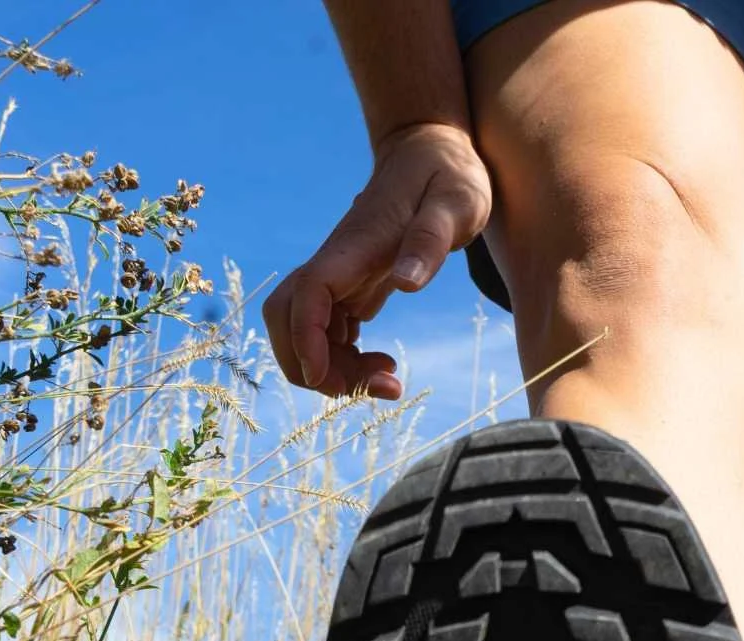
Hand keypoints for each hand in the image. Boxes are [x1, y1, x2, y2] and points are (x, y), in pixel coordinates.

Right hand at [266, 122, 492, 399]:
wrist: (432, 152)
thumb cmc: (449, 175)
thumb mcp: (457, 203)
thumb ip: (431, 239)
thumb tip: (407, 283)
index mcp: (355, 244)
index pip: (308, 292)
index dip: (305, 337)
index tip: (325, 374)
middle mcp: (337, 262)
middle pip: (287, 319)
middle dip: (312, 366)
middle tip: (375, 386)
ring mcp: (340, 276)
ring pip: (305, 332)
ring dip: (333, 370)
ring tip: (389, 380)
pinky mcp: (350, 287)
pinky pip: (327, 333)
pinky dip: (344, 359)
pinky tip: (381, 364)